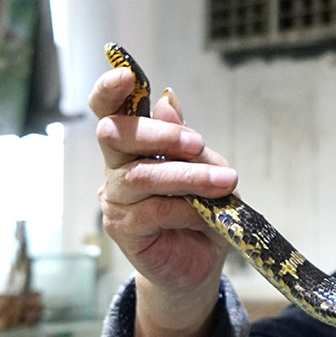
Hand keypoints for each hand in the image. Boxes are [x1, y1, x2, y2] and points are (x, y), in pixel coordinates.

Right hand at [90, 65, 236, 336]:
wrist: (202, 261)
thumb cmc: (203, 209)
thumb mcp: (206, 169)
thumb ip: (185, 141)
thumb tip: (167, 99)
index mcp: (134, 145)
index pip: (109, 111)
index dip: (109, 91)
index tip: (126, 75)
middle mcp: (117, 168)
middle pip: (116, 135)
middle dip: (159, 134)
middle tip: (198, 143)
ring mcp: (116, 199)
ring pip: (142, 176)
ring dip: (188, 176)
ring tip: (226, 182)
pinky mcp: (123, 229)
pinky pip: (153, 211)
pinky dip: (186, 209)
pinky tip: (206, 214)